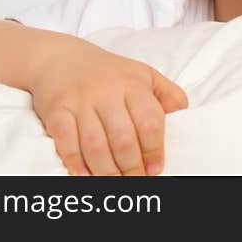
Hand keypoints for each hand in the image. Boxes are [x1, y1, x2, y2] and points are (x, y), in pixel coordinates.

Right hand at [29, 39, 187, 175]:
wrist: (61, 58)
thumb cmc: (108, 72)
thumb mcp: (143, 74)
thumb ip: (167, 93)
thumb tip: (185, 114)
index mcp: (133, 84)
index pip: (149, 121)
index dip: (154, 150)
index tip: (156, 168)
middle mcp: (107, 91)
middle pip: (123, 138)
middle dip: (132, 167)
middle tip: (136, 181)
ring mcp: (80, 101)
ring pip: (95, 144)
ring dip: (107, 171)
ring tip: (115, 183)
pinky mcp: (56, 110)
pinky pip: (65, 140)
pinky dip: (75, 161)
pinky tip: (85, 175)